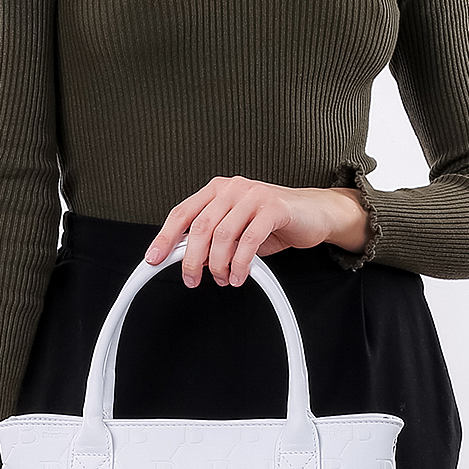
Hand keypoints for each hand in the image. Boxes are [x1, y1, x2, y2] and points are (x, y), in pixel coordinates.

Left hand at [143, 176, 367, 285]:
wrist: (314, 213)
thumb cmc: (272, 222)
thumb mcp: (235, 228)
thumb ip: (212, 238)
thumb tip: (186, 260)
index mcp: (216, 190)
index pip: (182, 213)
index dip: (165, 237)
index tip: (154, 259)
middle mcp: (232, 188)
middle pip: (200, 227)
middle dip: (192, 260)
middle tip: (192, 280)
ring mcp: (253, 195)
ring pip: (222, 235)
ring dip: (218, 265)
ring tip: (223, 279)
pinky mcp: (274, 208)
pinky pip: (248, 241)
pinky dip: (240, 264)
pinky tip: (239, 276)